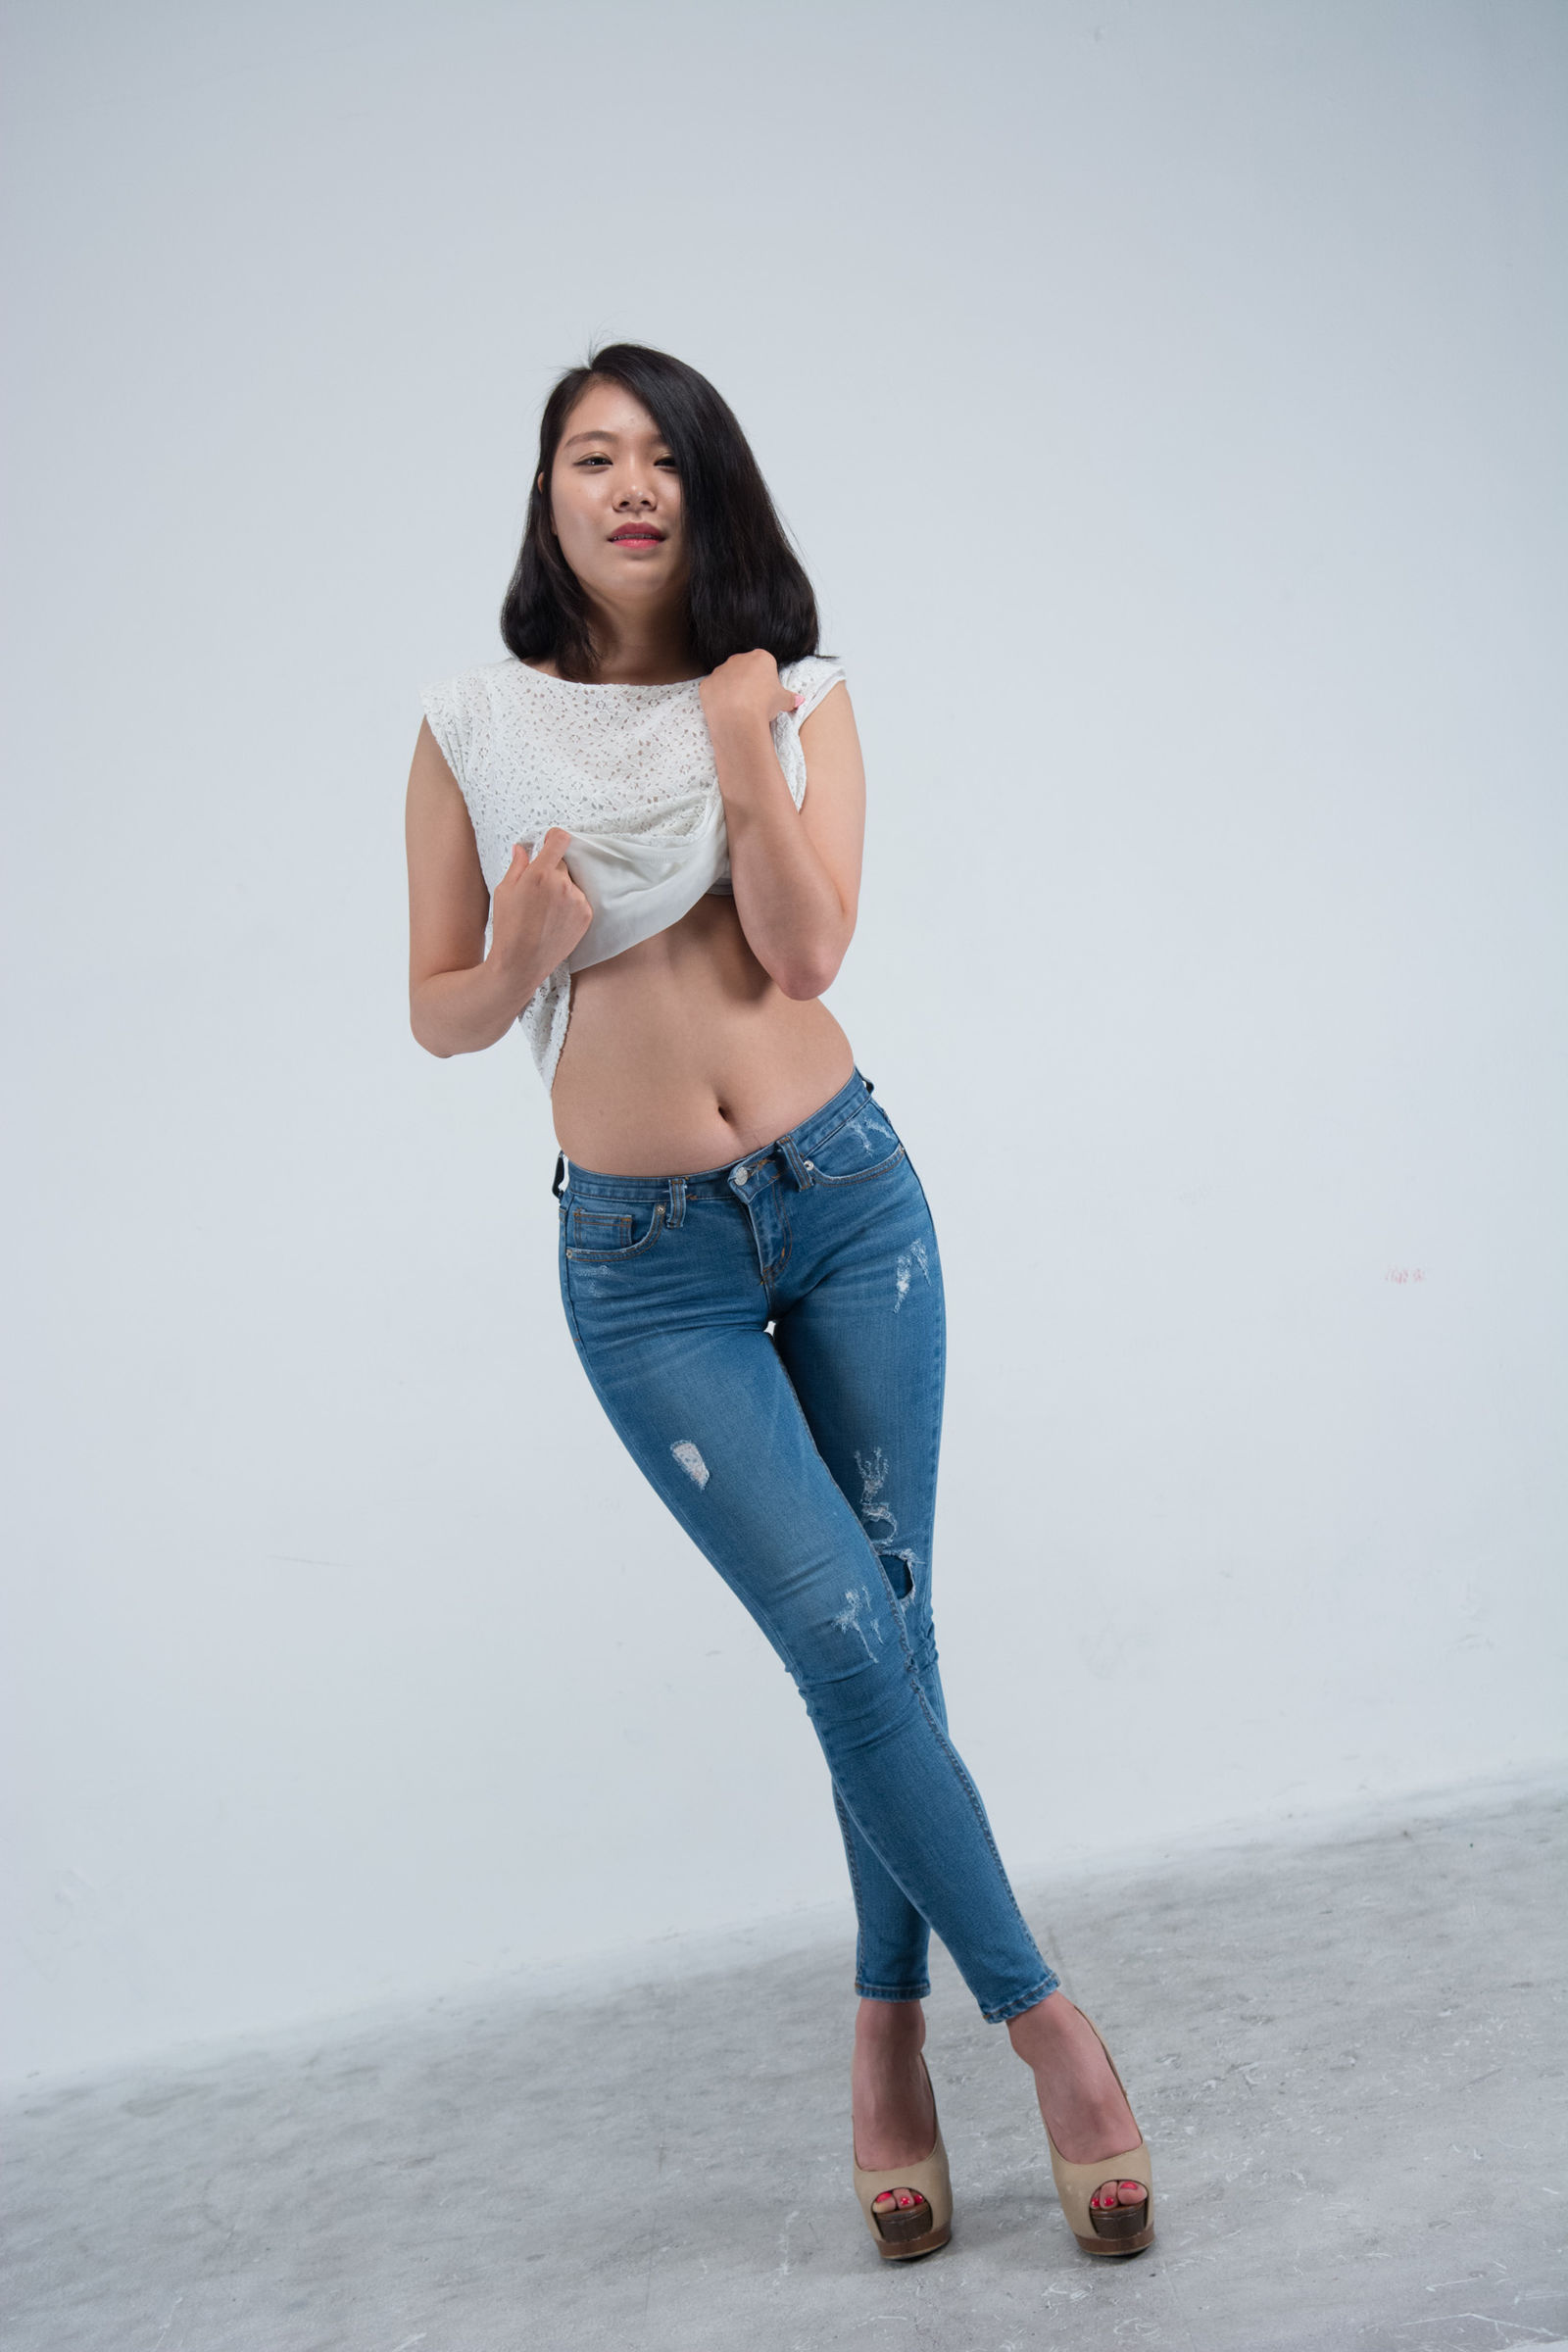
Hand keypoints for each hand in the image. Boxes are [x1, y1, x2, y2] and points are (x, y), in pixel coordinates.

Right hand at [488, 829, 591, 981]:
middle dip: (551, 871)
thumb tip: (522, 849)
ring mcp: (577, 900)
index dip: (554, 837)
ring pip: (571, 883)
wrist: (522, 963)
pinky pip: (579, 900)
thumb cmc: (507, 927)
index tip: (550, 841)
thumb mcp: (504, 892)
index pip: (560, 839)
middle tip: (537, 891)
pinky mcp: (586, 915)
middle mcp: (562, 884)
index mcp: (540, 874)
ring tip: (545, 911)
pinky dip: (570, 904)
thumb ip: (517, 866)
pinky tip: (555, 919)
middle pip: (563, 864)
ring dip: (561, 889)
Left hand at [699, 648, 802, 742]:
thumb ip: (790, 698)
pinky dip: (718, 699)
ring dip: (732, 690)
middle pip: (745, 669)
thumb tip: (798, 700)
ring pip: (727, 679)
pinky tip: (726, 710)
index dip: (766, 681)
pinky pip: (713, 690)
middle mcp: (738, 659)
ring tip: (739, 709)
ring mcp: (720, 670)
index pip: (765, 665)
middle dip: (748, 683)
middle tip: (754, 702)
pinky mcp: (707, 684)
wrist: (739, 719)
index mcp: (760, 657)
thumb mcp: (783, 701)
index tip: (767, 694)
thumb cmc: (764, 705)